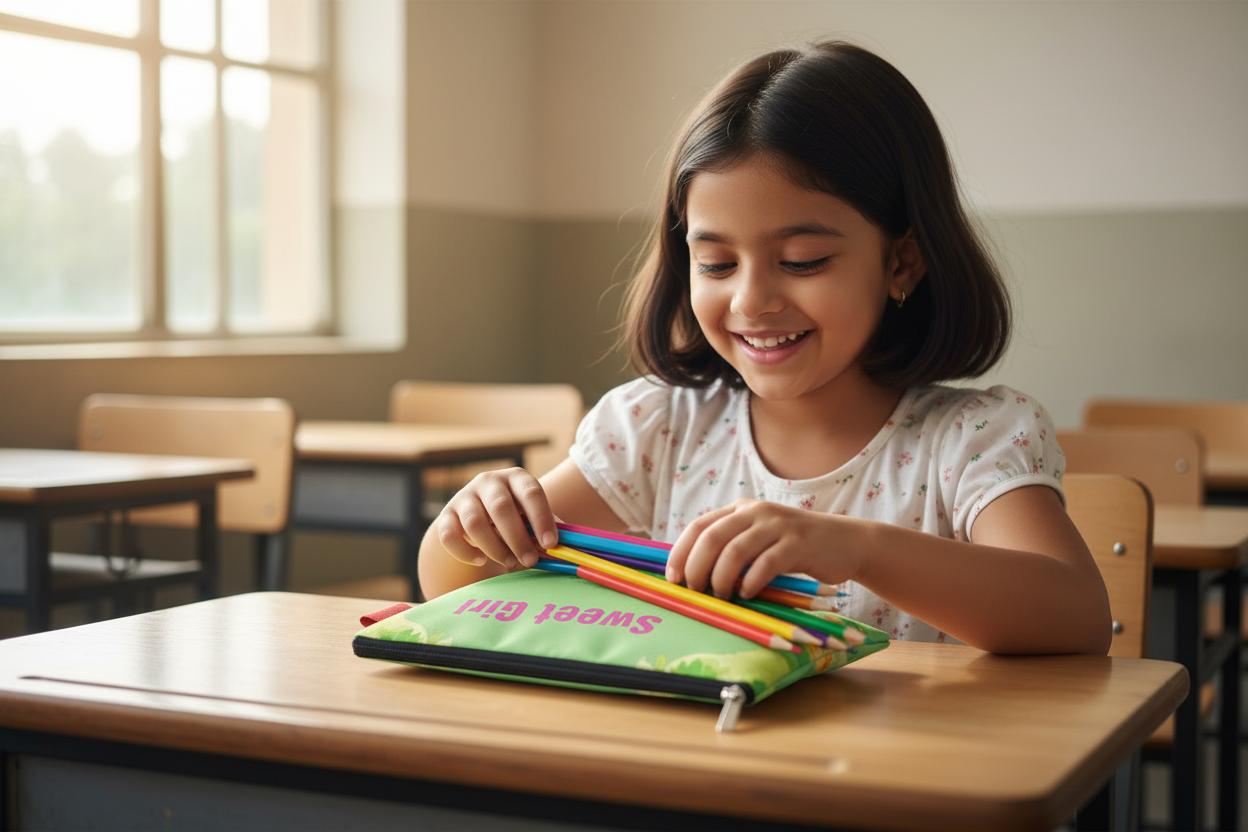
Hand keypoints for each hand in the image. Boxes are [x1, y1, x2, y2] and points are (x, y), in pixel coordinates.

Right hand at [435, 468, 559, 569]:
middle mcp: (488, 482)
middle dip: (518, 538)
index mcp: (516, 478)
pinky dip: (465, 552)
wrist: (476, 518)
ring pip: (475, 523)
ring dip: (494, 547)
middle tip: (530, 561)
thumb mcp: (531, 516)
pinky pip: (449, 536)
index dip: (542, 518)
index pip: (531, 492)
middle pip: (501, 508)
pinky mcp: (446, 516)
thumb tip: (568, 546)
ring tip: (510, 563)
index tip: (550, 544)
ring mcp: (464, 497)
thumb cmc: (515, 518)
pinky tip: (480, 561)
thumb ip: (546, 528)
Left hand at [664, 499, 864, 598]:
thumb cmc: (794, 549)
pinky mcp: (799, 544)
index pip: (699, 526)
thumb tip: (692, 575)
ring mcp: (778, 526)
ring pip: (735, 551)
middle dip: (696, 568)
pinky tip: (747, 594)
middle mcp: (756, 512)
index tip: (673, 579)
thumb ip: (731, 548)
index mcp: (740, 509)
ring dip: (721, 578)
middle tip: (695, 591)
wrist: (844, 542)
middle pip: (712, 538)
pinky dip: (750, 582)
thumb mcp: (759, 540)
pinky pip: (765, 564)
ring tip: (721, 595)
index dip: (680, 553)